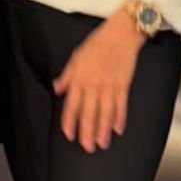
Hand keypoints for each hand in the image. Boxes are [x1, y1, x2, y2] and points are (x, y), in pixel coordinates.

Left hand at [53, 8, 144, 152]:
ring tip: (101, 143)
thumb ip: (66, 75)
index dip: (69, 121)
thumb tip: (57, 88)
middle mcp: (93, 83)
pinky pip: (121, 105)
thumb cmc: (97, 43)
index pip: (72, 103)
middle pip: (89, 112)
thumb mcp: (76, 56)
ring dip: (103, 130)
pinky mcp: (123, 85)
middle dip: (87, 131)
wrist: (120, 34)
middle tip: (87, 146)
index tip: (69, 134)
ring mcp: (109, 85)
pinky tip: (118, 129)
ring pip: (105, 113)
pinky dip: (120, 119)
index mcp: (79, 77)